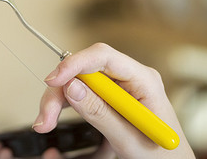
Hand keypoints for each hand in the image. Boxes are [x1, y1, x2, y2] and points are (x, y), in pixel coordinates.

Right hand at [32, 43, 194, 158]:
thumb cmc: (161, 157)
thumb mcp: (130, 139)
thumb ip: (101, 113)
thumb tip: (71, 86)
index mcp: (143, 80)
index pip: (103, 56)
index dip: (74, 64)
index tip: (53, 81)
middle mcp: (128, 78)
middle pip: (83, 70)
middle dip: (59, 91)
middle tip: (44, 118)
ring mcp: (116, 87)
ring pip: (75, 82)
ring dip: (56, 101)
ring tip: (44, 123)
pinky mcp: (106, 98)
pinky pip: (78, 94)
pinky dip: (62, 106)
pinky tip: (51, 119)